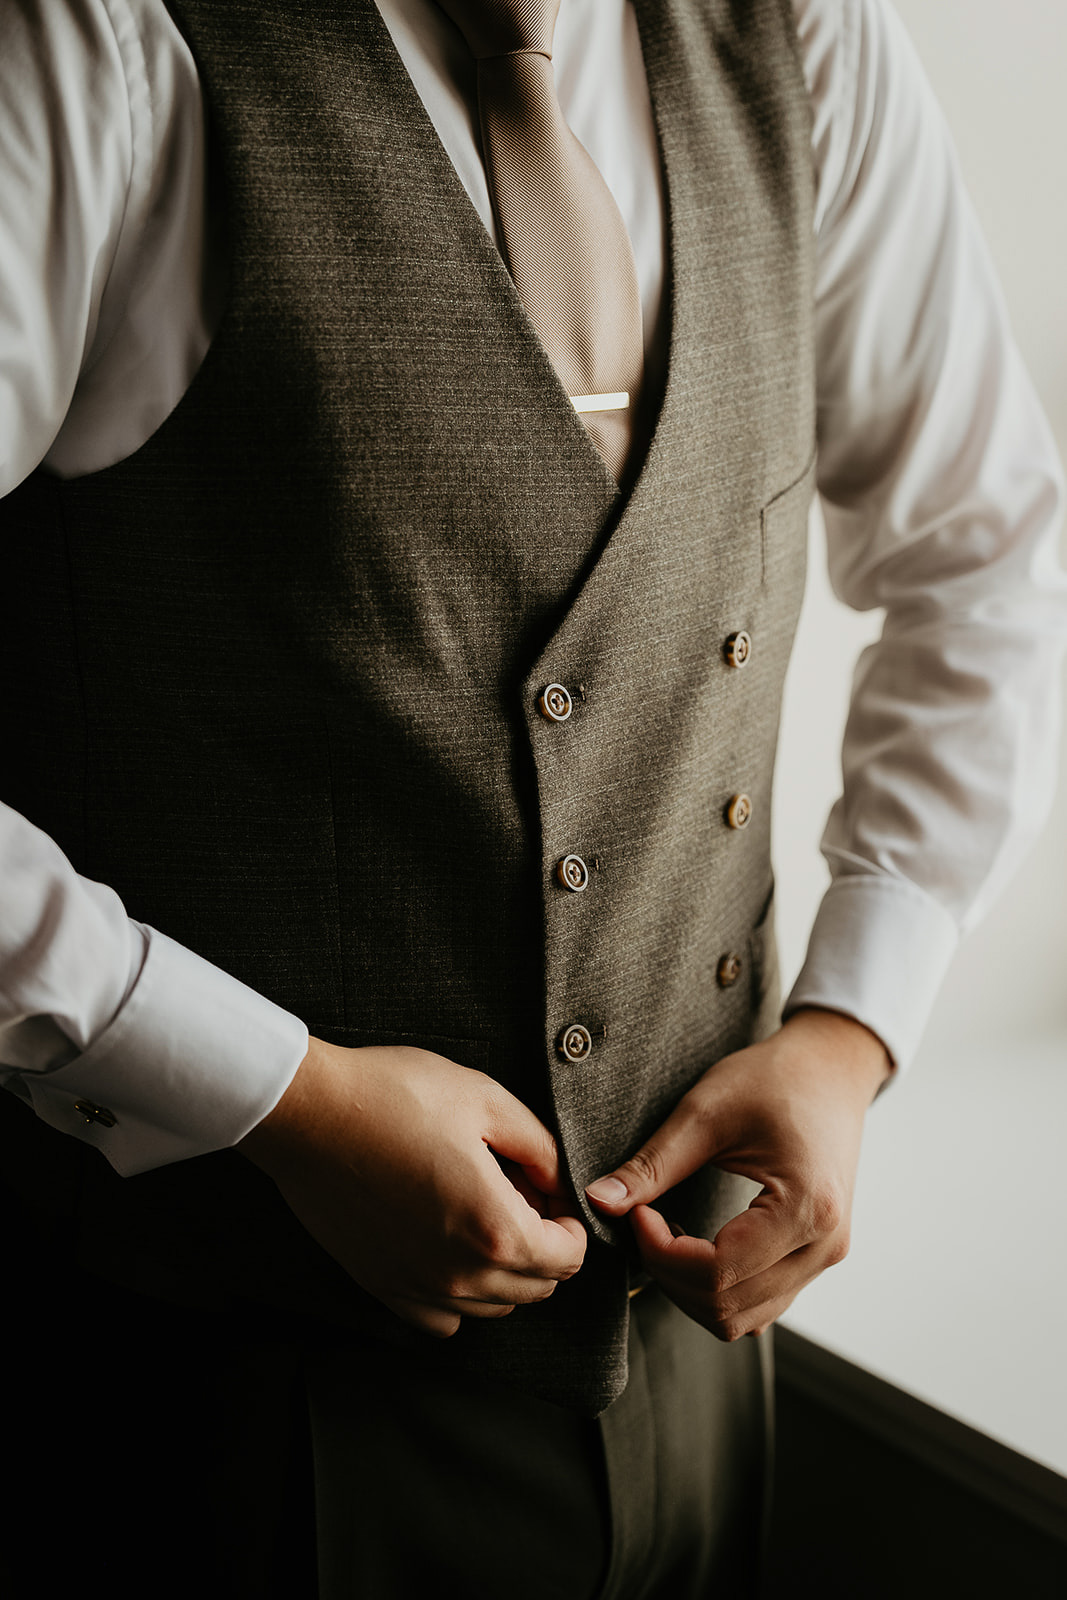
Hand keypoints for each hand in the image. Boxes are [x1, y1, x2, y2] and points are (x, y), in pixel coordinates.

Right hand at [240, 1037, 586, 1337]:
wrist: (309, 1112)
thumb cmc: (394, 1095)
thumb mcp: (486, 1099)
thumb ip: (540, 1147)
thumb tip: (559, 1181)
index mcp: (493, 1228)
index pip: (567, 1259)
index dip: (572, 1224)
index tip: (553, 1193)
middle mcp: (458, 1273)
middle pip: (536, 1289)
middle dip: (545, 1246)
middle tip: (521, 1195)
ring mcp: (416, 1286)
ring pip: (492, 1308)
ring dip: (505, 1271)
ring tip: (483, 1214)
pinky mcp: (381, 1286)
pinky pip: (441, 1320)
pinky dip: (459, 1296)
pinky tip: (449, 1248)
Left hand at [585, 1009, 890, 1339]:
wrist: (829, 1067)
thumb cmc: (774, 1078)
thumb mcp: (705, 1112)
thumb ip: (652, 1165)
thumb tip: (597, 1201)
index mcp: (805, 1210)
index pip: (717, 1272)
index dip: (661, 1251)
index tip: (636, 1211)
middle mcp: (824, 1246)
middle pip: (727, 1306)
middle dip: (668, 1272)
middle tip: (642, 1219)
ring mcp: (825, 1256)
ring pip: (742, 1318)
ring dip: (690, 1287)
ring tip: (666, 1232)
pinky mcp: (815, 1255)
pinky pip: (760, 1303)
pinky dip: (717, 1288)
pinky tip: (694, 1244)